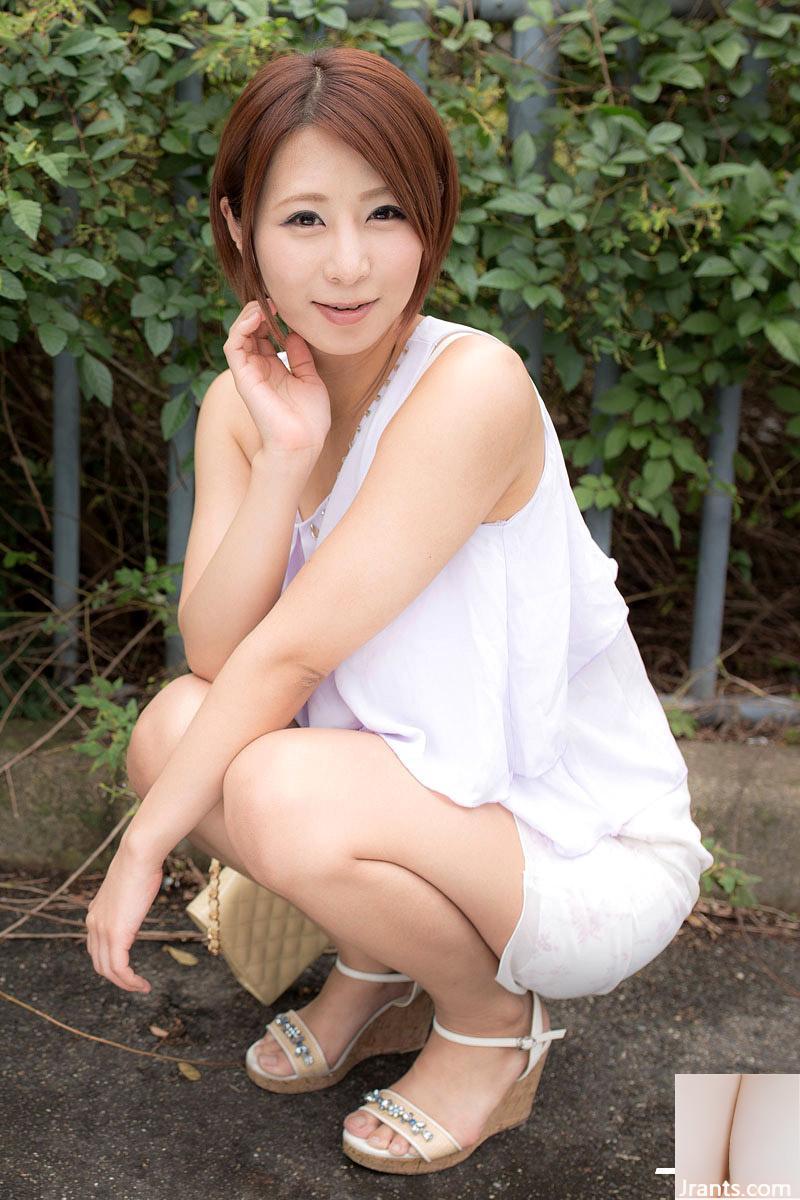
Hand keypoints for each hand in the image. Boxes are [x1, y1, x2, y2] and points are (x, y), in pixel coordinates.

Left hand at [85, 837, 163, 993]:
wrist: (138, 855)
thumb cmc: (140, 864)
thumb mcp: (130, 886)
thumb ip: (128, 898)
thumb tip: (140, 890)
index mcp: (95, 913)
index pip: (96, 948)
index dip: (110, 962)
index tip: (128, 969)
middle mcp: (93, 924)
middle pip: (99, 963)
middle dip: (117, 978)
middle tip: (136, 984)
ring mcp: (102, 930)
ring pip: (108, 970)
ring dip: (125, 983)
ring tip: (141, 988)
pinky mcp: (116, 935)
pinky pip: (119, 968)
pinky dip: (130, 981)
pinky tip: (142, 984)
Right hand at [223, 299, 331, 457]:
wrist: (302, 442)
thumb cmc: (309, 419)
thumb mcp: (310, 379)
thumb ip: (301, 357)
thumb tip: (294, 334)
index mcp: (275, 369)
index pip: (265, 336)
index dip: (272, 318)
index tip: (286, 306)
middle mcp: (259, 369)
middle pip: (250, 331)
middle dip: (260, 312)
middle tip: (274, 300)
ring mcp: (249, 372)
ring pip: (239, 334)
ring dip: (249, 315)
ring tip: (264, 305)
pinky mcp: (243, 377)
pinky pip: (234, 346)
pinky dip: (242, 328)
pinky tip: (257, 317)